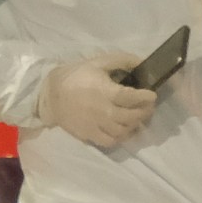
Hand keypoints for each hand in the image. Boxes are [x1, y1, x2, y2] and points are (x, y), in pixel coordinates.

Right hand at [39, 53, 157, 146]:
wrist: (49, 94)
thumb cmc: (76, 76)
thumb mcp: (98, 62)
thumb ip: (122, 61)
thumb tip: (142, 62)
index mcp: (103, 91)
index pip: (130, 97)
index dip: (145, 98)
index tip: (152, 95)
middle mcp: (101, 111)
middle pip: (130, 117)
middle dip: (144, 112)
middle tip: (148, 106)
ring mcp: (95, 125)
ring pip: (122, 132)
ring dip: (134, 125)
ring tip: (137, 117)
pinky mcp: (88, 135)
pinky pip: (110, 141)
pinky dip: (121, 137)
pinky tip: (124, 129)